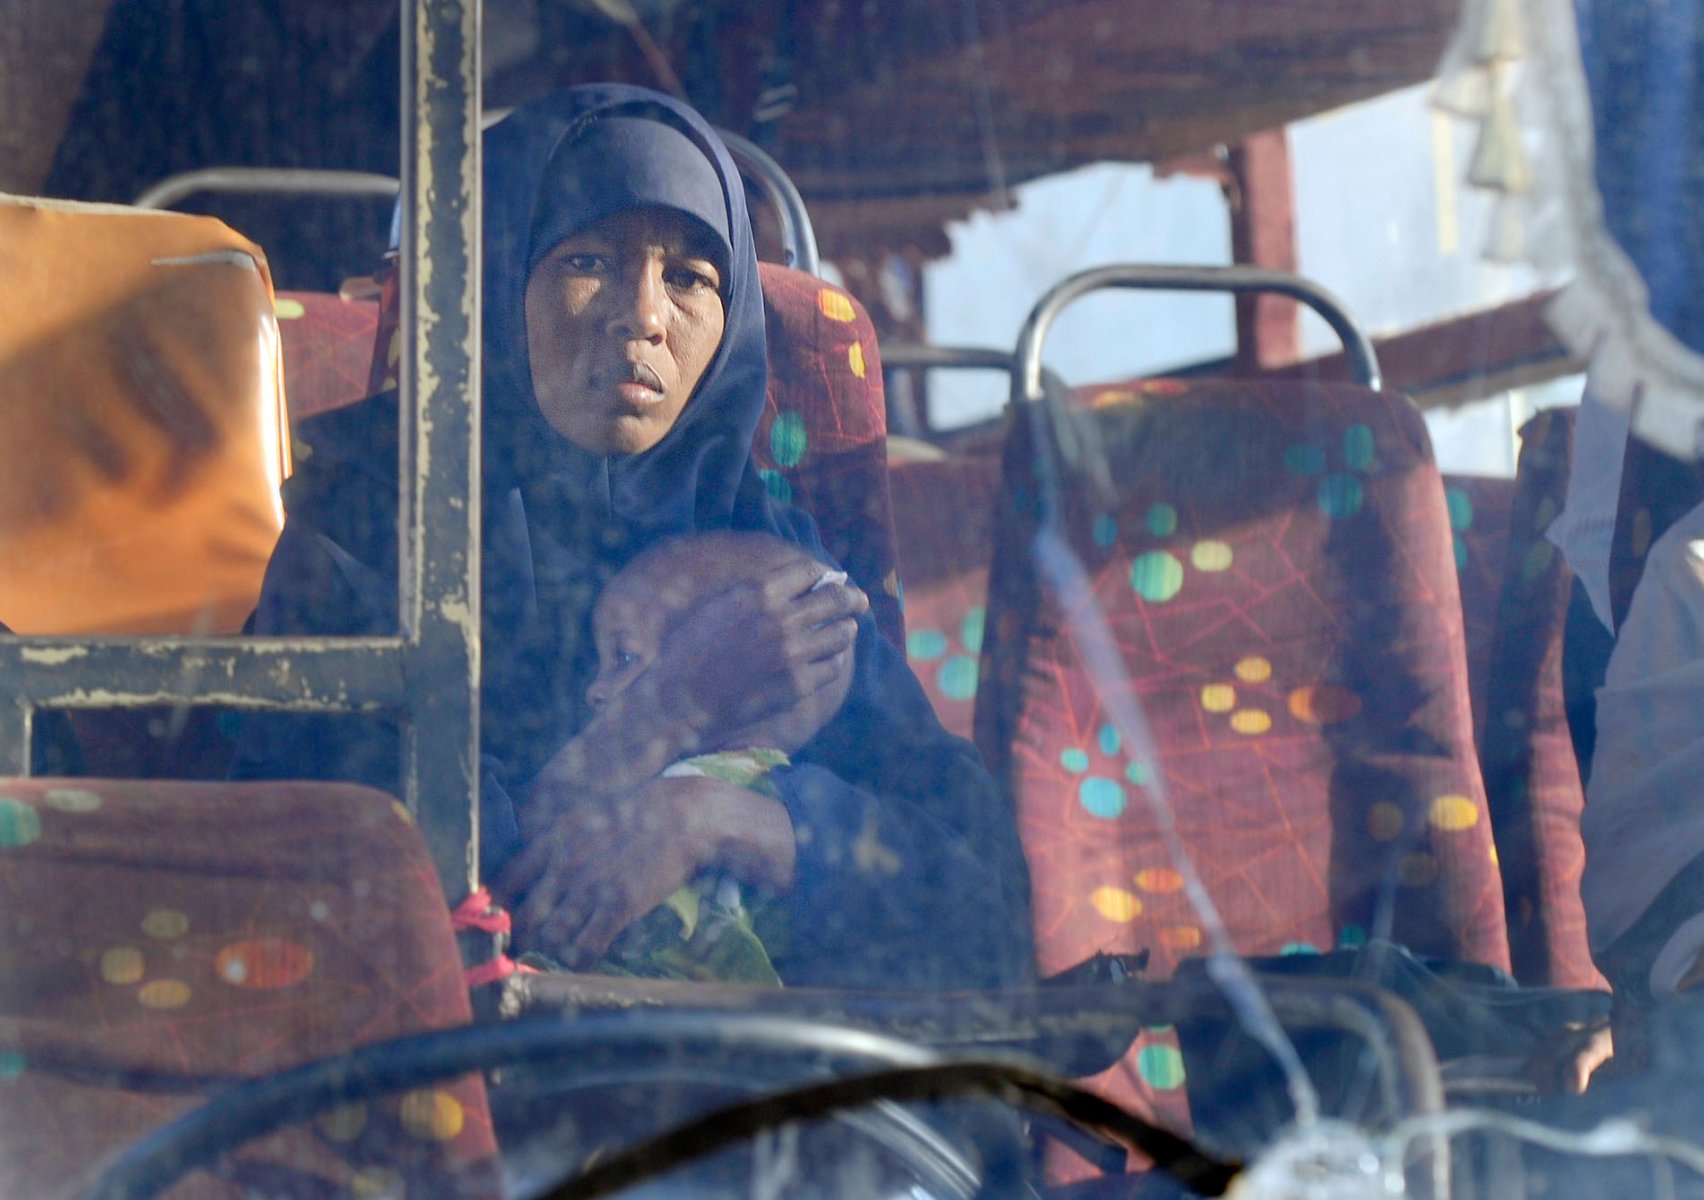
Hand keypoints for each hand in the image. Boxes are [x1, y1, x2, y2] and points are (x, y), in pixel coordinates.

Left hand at [495, 775, 795, 967]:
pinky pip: (585, 948)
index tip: (499, 923)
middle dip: (520, 940)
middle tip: (522, 953)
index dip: (496, 909)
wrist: (685, 816)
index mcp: (552, 840)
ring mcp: (590, 886)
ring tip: (551, 960)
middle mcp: (564, 865)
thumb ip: (558, 844)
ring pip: (551, 938)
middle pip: (524, 918)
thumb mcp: (586, 816)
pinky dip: (579, 961)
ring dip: (550, 954)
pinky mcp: (618, 905)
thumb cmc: (639, 813)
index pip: (505, 883)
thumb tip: (537, 873)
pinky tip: (581, 961)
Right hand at [648, 558, 865, 742]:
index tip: (834, 579)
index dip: (827, 574)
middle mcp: (781, 619)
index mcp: (759, 593)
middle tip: (859, 601)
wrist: (680, 699)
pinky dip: (835, 659)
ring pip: (841, 633)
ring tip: (845, 630)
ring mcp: (793, 654)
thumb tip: (793, 584)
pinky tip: (830, 658)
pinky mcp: (798, 684)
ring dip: (846, 629)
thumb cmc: (691, 649)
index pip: (810, 571)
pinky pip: (833, 666)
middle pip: (835, 599)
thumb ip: (758, 591)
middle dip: (852, 597)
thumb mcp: (720, 604)